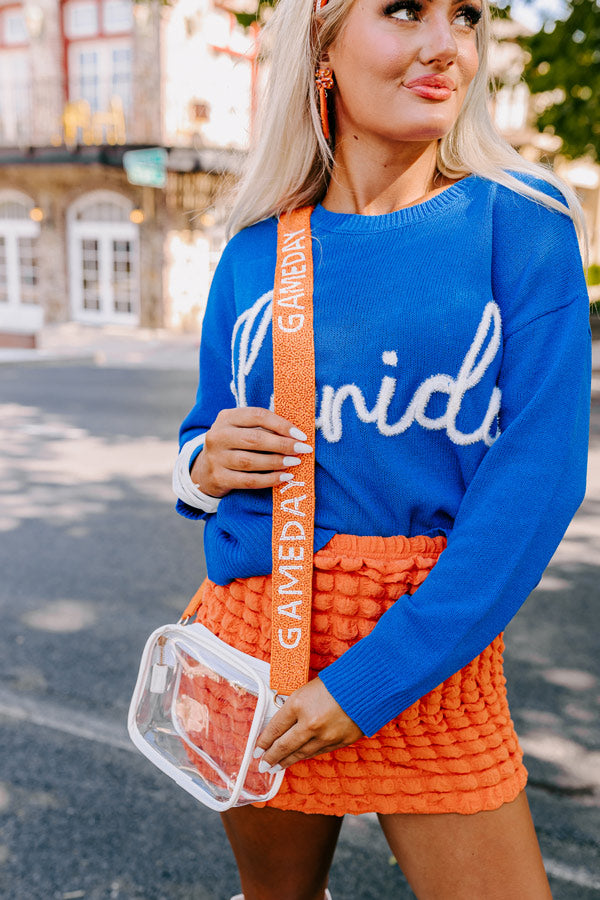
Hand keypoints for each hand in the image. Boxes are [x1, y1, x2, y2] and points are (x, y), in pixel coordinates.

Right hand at [190, 407, 311, 497]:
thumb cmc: (233, 445)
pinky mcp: (219, 478)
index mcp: (226, 418)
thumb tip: (296, 434)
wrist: (205, 470)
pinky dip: (269, 479)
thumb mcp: (241, 429)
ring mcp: (216, 458)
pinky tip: (284, 477)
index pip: (257, 416)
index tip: (301, 435)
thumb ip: (263, 428)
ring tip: (294, 462)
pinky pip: (248, 480)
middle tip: (302, 450)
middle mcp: (218, 436)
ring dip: (276, 462)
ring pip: (250, 461)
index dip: (281, 424)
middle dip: (282, 444)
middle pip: (254, 439)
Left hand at [254, 678, 363, 772]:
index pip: (275, 728)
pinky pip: (318, 752)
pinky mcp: (340, 742)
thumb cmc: (337, 681)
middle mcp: (309, 723)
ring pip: (300, 753)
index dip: (263, 741)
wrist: (368, 685)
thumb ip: (295, 707)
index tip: (256, 749)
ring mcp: (325, 735)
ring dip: (287, 761)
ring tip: (277, 766)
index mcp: (298, 704)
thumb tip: (283, 724)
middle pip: (284, 746)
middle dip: (271, 757)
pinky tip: (299, 758)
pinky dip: (305, 756)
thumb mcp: (308, 689)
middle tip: (262, 764)